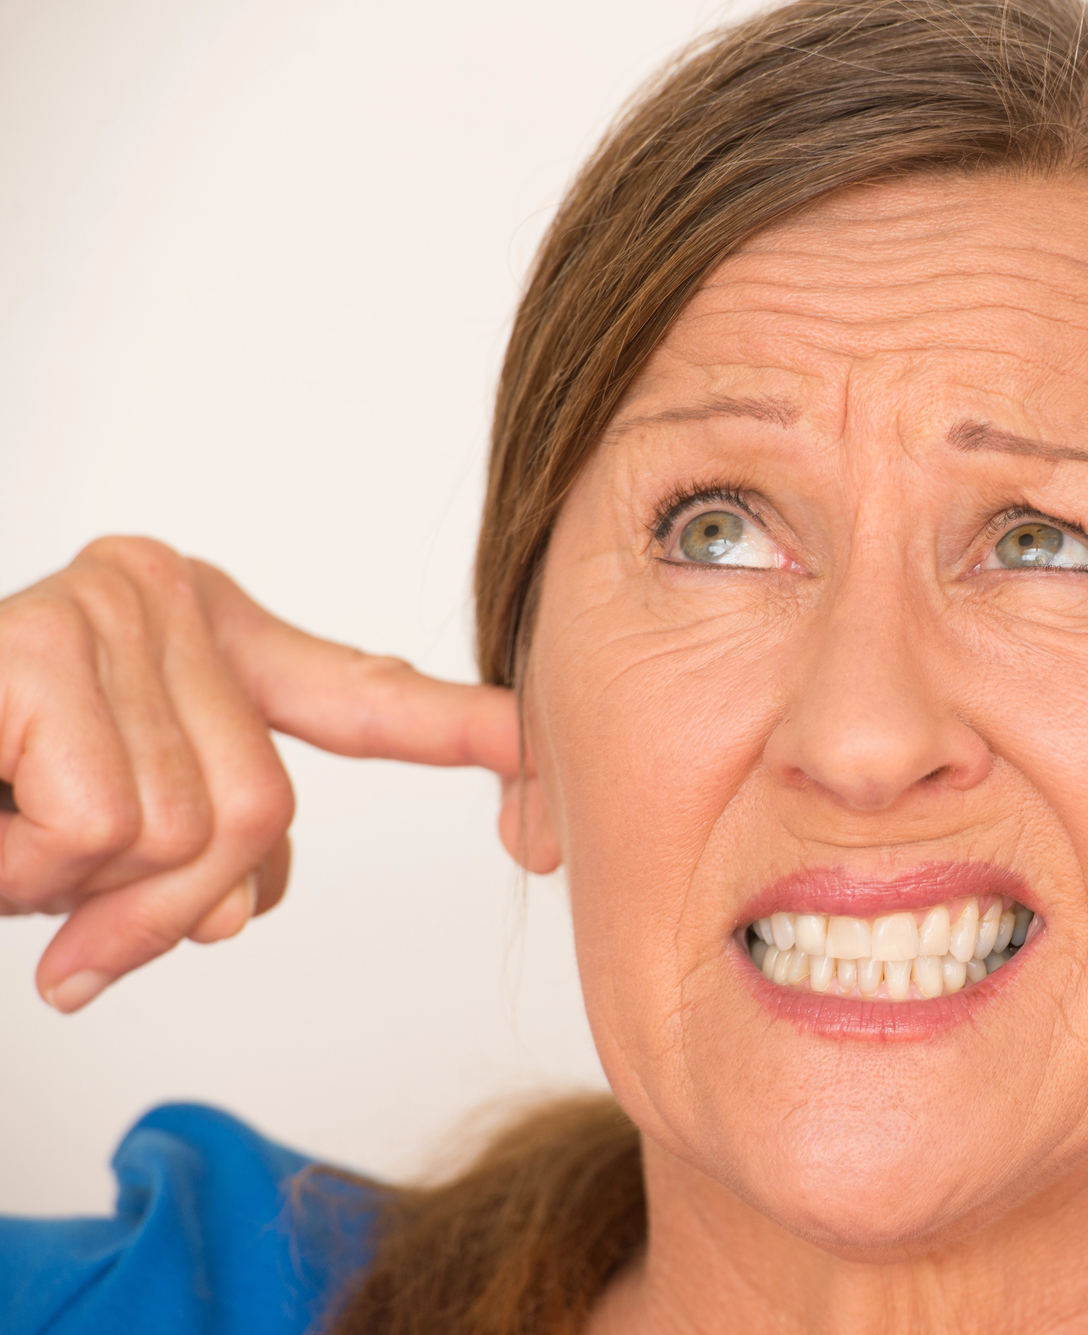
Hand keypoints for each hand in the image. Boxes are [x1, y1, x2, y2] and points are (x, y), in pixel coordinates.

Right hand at [0, 537, 518, 1010]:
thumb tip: (234, 920)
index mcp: (208, 631)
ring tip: (7, 839)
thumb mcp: (108, 822)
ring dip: (75, 888)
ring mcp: (106, 611)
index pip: (361, 694)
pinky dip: (26, 870)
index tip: (539, 743)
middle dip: (162, 900)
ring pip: (177, 833)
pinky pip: (97, 827)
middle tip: (63, 897)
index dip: (460, 730)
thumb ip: (205, 854)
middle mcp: (167, 597)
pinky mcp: (36, 649)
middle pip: (261, 812)